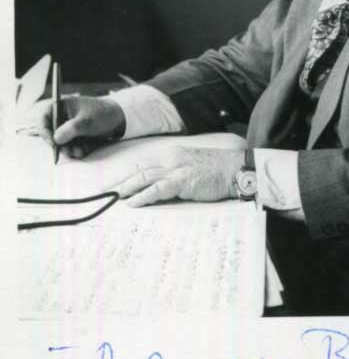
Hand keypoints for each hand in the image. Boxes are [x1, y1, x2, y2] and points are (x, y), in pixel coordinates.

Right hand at [28, 95, 125, 157]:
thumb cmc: (102, 113)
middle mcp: (63, 117)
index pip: (44, 118)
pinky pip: (73, 146)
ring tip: (81, 151)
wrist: (120, 118)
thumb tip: (56, 139)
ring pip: (63, 143)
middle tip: (69, 152)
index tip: (53, 143)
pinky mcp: (77, 136)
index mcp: (61, 106)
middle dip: (61, 145)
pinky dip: (78, 149)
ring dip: (70, 149)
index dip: (45, 132)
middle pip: (52, 134)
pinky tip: (87, 148)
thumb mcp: (86, 121)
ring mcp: (70, 127)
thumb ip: (71, 129)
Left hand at [112, 147, 245, 205]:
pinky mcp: (182, 180)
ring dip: (125, 189)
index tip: (113, 185)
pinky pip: (157, 189)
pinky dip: (142, 196)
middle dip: (119, 182)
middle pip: (138, 171)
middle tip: (102, 192)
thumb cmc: (217, 172)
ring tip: (111, 198)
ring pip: (143, 178)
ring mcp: (175, 168)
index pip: (143, 166)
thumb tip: (160, 190)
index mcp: (170, 155)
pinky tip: (131, 203)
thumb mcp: (191, 169)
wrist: (235, 169)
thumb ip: (175, 176)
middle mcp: (169, 159)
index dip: (126, 176)